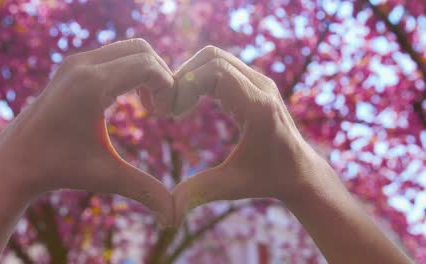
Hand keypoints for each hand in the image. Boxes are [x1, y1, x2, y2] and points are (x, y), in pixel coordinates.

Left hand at [0, 38, 174, 225]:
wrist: (17, 161)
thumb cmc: (60, 169)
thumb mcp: (106, 177)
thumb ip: (144, 191)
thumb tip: (174, 218)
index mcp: (91, 84)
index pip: (148, 66)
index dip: (168, 88)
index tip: (165, 116)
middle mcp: (83, 64)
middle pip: (142, 50)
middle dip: (161, 76)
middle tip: (160, 109)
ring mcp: (76, 61)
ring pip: (130, 49)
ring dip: (147, 72)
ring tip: (148, 105)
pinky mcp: (73, 65)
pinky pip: (115, 55)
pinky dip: (131, 70)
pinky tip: (130, 100)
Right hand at [172, 46, 320, 224]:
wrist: (299, 171)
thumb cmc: (268, 179)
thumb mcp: (231, 186)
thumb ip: (198, 193)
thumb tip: (166, 217)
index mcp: (257, 106)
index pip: (213, 71)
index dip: (184, 86)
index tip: (171, 114)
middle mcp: (261, 85)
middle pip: (211, 57)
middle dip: (182, 77)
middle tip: (169, 108)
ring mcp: (259, 80)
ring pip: (215, 57)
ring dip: (191, 75)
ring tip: (178, 106)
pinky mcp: (255, 82)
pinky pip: (221, 66)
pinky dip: (201, 77)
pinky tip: (192, 103)